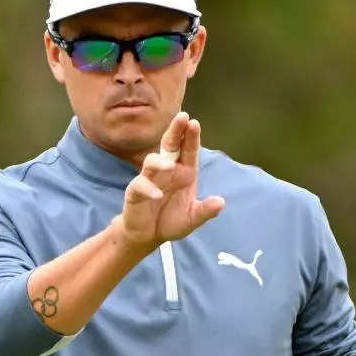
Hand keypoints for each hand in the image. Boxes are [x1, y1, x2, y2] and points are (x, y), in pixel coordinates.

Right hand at [119, 112, 224, 247]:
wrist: (148, 236)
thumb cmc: (170, 220)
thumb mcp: (193, 218)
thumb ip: (206, 211)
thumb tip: (221, 203)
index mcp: (184, 172)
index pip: (188, 151)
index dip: (190, 137)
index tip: (194, 122)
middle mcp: (167, 171)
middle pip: (170, 146)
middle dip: (175, 132)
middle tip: (182, 118)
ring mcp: (150, 180)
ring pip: (152, 162)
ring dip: (160, 162)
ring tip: (170, 166)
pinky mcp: (135, 192)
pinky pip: (140, 186)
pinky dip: (148, 189)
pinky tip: (157, 195)